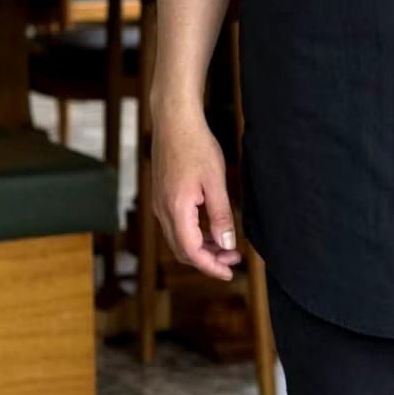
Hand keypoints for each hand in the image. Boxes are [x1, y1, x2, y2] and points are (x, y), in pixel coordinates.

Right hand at [152, 104, 240, 279]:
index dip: (210, 266)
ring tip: (227, 245)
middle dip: (208, 259)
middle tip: (233, 260)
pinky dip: (194, 232)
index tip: (229, 273)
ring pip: (179, 238)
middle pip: (183, 250)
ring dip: (202, 246)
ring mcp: (160, 203)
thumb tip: (226, 244)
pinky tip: (212, 227)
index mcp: (176, 210)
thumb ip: (221, 215)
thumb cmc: (196, 147)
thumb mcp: (215, 181)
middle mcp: (163, 211)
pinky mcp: (163, 195)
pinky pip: (177, 224)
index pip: (191, 252)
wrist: (174, 121)